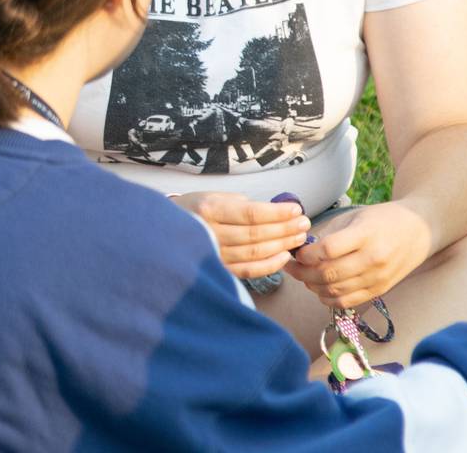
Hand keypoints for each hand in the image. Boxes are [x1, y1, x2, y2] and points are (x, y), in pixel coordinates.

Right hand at [172, 192, 309, 278]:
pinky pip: (247, 270)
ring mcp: (213, 254)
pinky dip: (268, 265)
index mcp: (209, 209)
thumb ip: (239, 203)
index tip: (296, 209)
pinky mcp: (216, 270)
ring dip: (281, 245)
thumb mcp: (211, 196)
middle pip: (256, 234)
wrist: (162, 232)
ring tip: (299, 237)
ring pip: (254, 253)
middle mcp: (210, 232)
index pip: (251, 213)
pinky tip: (284, 257)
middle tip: (304, 223)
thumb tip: (273, 212)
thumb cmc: (193, 210)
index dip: (277, 213)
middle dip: (285, 229)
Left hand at [285, 202, 433, 308]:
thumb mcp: (356, 216)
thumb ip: (330, 234)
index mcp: (366, 235)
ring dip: (312, 286)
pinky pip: (346, 302)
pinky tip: (319, 289)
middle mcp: (373, 259)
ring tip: (304, 276)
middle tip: (291, 266)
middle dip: (302, 273)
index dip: (306, 254)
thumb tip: (302, 250)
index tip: (297, 251)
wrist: (419, 231)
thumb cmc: (383, 219)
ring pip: (334, 291)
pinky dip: (327, 298)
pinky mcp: (379, 291)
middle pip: (328, 274)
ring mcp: (377, 278)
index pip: (328, 250)